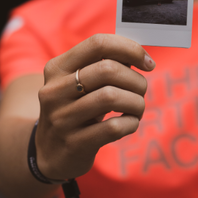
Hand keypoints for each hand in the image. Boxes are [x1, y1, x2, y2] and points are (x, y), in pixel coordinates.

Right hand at [35, 34, 153, 180]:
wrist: (49, 154)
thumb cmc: (75, 111)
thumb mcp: (79, 85)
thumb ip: (104, 66)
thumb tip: (139, 55)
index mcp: (57, 68)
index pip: (97, 44)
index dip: (129, 49)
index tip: (147, 63)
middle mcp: (54, 90)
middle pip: (107, 70)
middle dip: (136, 79)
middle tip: (141, 90)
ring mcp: (61, 118)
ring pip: (111, 97)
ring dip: (136, 102)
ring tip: (136, 109)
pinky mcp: (74, 144)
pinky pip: (113, 127)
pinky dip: (130, 123)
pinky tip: (129, 123)